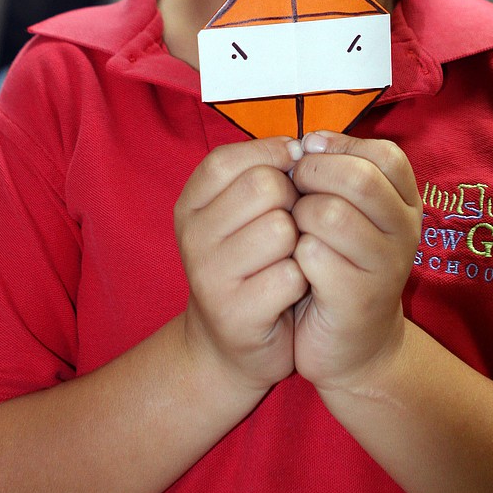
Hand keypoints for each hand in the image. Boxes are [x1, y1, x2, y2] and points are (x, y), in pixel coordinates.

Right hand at [175, 137, 307, 394]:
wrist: (232, 345)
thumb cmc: (250, 263)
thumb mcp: (242, 211)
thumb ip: (261, 172)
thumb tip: (298, 146)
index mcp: (190, 204)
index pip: (230, 158)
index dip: (270, 158)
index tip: (288, 174)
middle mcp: (191, 236)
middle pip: (264, 186)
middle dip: (292, 202)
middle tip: (289, 227)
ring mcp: (209, 277)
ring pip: (282, 229)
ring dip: (299, 244)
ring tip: (288, 260)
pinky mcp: (236, 313)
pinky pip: (292, 274)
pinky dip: (302, 281)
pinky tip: (289, 292)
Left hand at [290, 131, 421, 392]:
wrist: (349, 344)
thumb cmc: (336, 262)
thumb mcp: (346, 209)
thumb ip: (335, 171)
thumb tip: (307, 141)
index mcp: (406, 203)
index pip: (386, 154)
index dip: (341, 146)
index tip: (309, 153)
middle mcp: (406, 232)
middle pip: (360, 178)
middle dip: (312, 175)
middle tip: (293, 189)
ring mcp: (386, 267)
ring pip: (331, 214)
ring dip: (299, 216)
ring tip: (294, 230)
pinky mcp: (358, 299)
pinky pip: (313, 255)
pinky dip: (293, 254)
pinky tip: (295, 265)